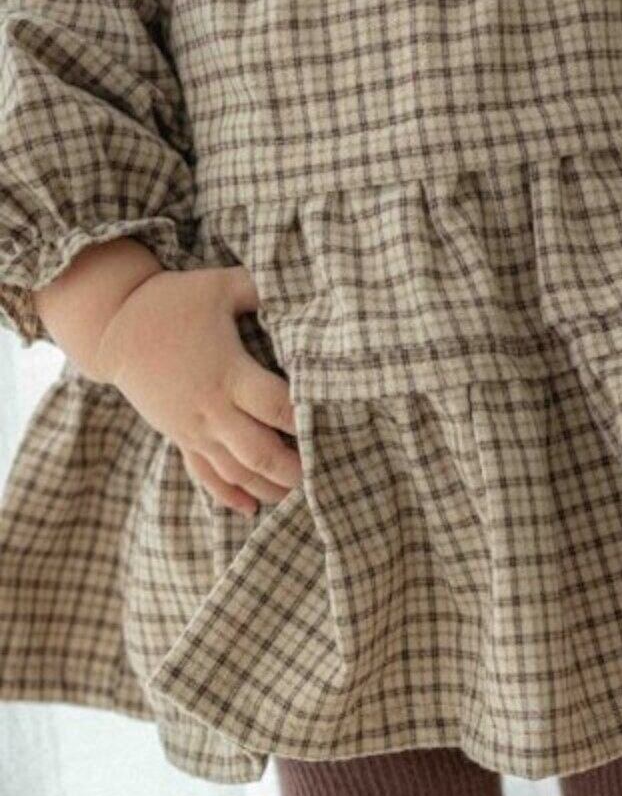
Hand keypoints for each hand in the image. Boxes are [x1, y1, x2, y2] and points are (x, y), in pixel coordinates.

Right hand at [93, 264, 301, 514]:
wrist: (115, 329)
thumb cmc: (174, 302)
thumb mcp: (220, 286)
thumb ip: (261, 290)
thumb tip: (304, 287)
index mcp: (229, 373)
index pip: (276, 406)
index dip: (305, 421)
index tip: (331, 428)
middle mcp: (212, 408)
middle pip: (259, 452)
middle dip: (292, 470)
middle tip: (323, 477)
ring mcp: (194, 428)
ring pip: (236, 471)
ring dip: (268, 487)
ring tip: (297, 495)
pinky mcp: (180, 437)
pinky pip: (204, 474)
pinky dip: (228, 495)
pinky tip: (251, 509)